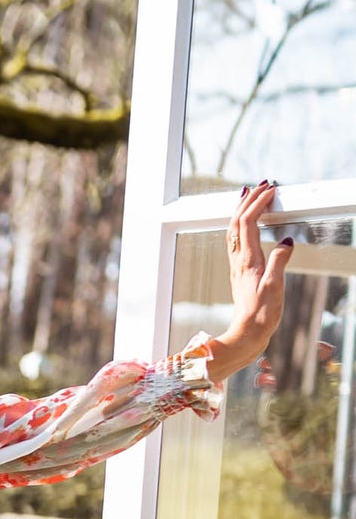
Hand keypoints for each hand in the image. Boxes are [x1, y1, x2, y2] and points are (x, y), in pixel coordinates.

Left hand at [206, 180, 293, 383]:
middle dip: (249, 200)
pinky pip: (235, 240)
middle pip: (237, 222)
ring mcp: (237, 265)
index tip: (271, 190)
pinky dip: (240, 224)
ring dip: (241, 210)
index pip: (248, 223)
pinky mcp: (239, 271)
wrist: (247, 333)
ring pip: (233, 230)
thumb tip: (286, 239)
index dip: (258, 203)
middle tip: (262, 185)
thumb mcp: (276, 287)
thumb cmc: (262, 314)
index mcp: (248, 260)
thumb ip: (280, 261)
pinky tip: (245, 223)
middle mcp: (238, 260)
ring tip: (249, 195)